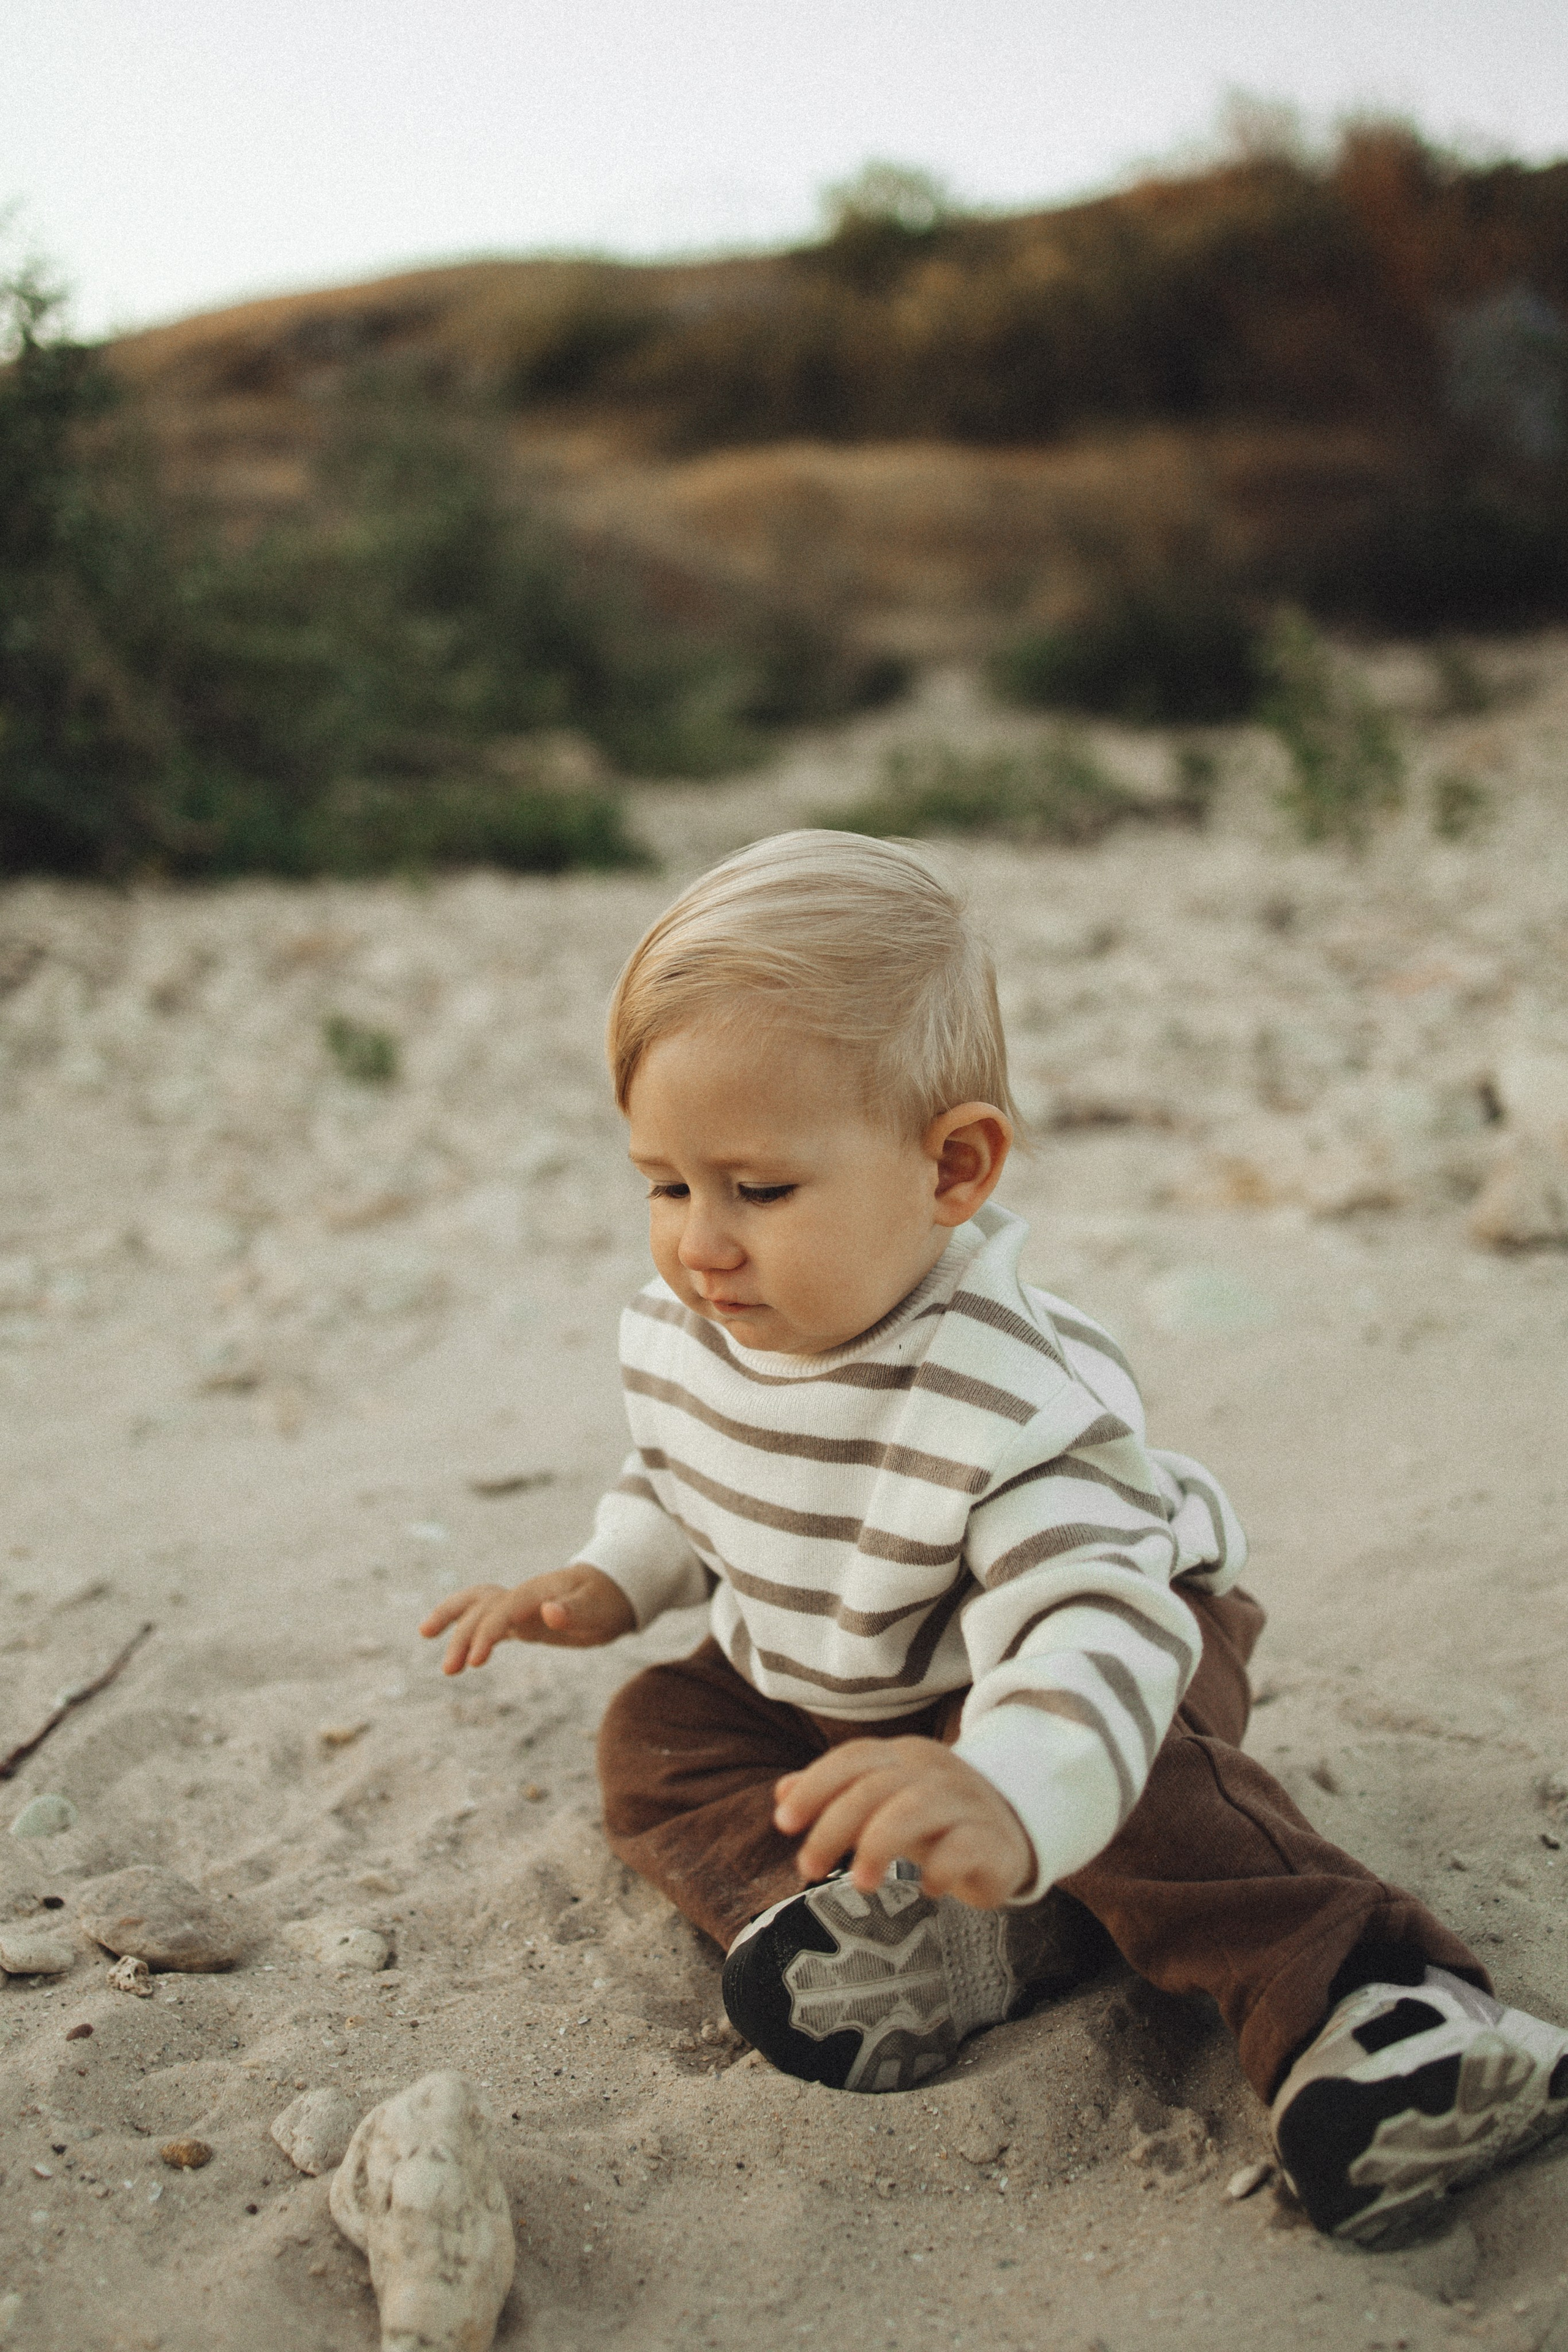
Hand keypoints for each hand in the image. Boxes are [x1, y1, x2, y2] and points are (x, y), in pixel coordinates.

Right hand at [419, 1567, 634, 1672]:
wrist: (615, 1592)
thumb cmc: (607, 1599)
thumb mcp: (599, 1608)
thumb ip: (574, 1610)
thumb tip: (548, 1612)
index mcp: (536, 1592)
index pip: (501, 1610)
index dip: (486, 1633)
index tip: (475, 1662)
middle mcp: (521, 1597)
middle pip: (480, 1607)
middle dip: (461, 1634)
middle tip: (449, 1670)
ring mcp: (519, 1607)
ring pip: (476, 1606)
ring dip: (453, 1621)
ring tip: (424, 1634)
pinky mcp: (520, 1620)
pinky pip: (487, 1620)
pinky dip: (468, 1630)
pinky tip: (459, 1652)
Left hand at [774, 1735, 1033, 1909]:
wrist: (1013, 1831)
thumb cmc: (933, 1819)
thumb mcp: (884, 1801)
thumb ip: (835, 1794)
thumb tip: (781, 1793)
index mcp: (904, 1756)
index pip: (853, 1758)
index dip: (815, 1786)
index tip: (784, 1823)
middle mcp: (933, 1772)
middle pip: (875, 1787)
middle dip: (833, 1827)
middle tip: (808, 1868)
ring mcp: (965, 1802)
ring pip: (915, 1809)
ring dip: (878, 1845)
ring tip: (858, 1884)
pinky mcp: (992, 1839)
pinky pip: (964, 1846)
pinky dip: (940, 1867)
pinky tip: (927, 1888)